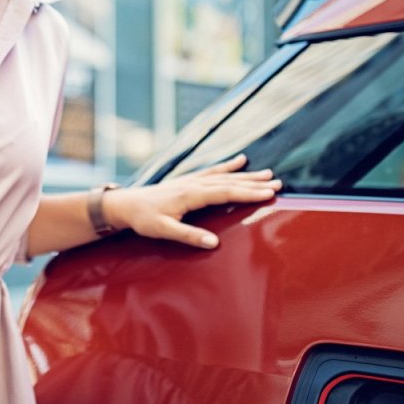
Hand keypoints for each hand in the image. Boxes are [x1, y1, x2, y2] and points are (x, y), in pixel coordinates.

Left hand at [103, 154, 280, 248]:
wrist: (126, 204)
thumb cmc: (144, 219)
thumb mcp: (164, 231)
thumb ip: (189, 236)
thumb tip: (214, 243)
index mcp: (190, 195)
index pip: (225, 193)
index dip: (248, 193)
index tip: (269, 193)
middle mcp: (193, 184)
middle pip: (229, 182)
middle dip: (254, 183)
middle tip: (278, 184)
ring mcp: (192, 180)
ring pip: (225, 176)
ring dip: (247, 175)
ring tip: (268, 174)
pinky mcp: (189, 181)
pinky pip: (213, 171)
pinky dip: (228, 166)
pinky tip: (241, 161)